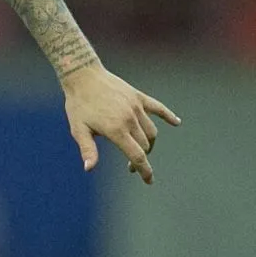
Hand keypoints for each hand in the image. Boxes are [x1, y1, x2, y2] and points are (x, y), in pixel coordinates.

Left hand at [61, 63, 179, 184]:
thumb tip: (89, 168)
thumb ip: (87, 149)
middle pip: (145, 145)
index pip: (137, 156)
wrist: (83, 75)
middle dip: (141, 159)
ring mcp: (136, 107)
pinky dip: (168, 116)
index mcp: (116, 130)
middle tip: (130, 167)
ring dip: (149, 144)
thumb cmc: (78, 104)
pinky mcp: (138, 97)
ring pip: (151, 131)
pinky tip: (177, 122)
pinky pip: (158, 108)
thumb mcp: (78, 129)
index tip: (149, 181)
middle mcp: (130, 119)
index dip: (145, 170)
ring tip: (141, 150)